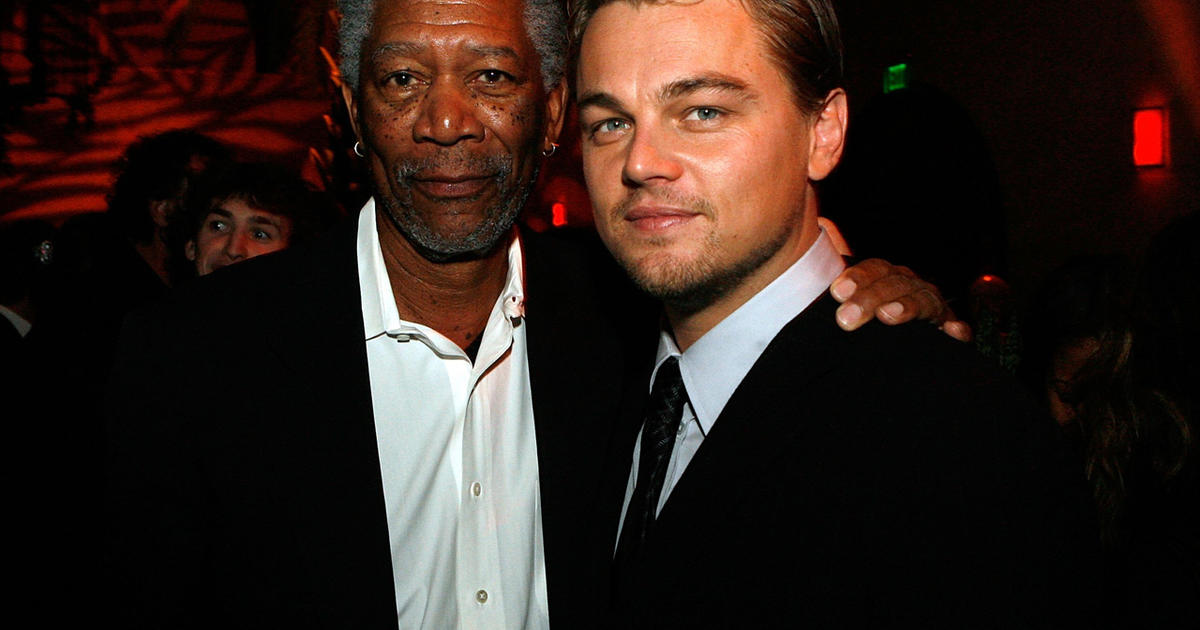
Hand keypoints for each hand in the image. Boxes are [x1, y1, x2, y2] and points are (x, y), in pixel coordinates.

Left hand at [830, 259, 971, 341]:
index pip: (875, 269)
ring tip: (887, 316)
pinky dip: (958, 330)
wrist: (888, 353)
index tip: (837, 293)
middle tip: (846, 318)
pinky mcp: (948, 333)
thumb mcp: (846, 296)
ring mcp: (933, 310)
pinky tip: (952, 332)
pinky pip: (960, 331)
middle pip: (895, 285)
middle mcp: (911, 288)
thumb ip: (832, 268)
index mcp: (887, 277)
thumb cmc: (862, 316)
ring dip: (907, 307)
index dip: (857, 278)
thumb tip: (823, 222)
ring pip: (924, 301)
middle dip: (870, 298)